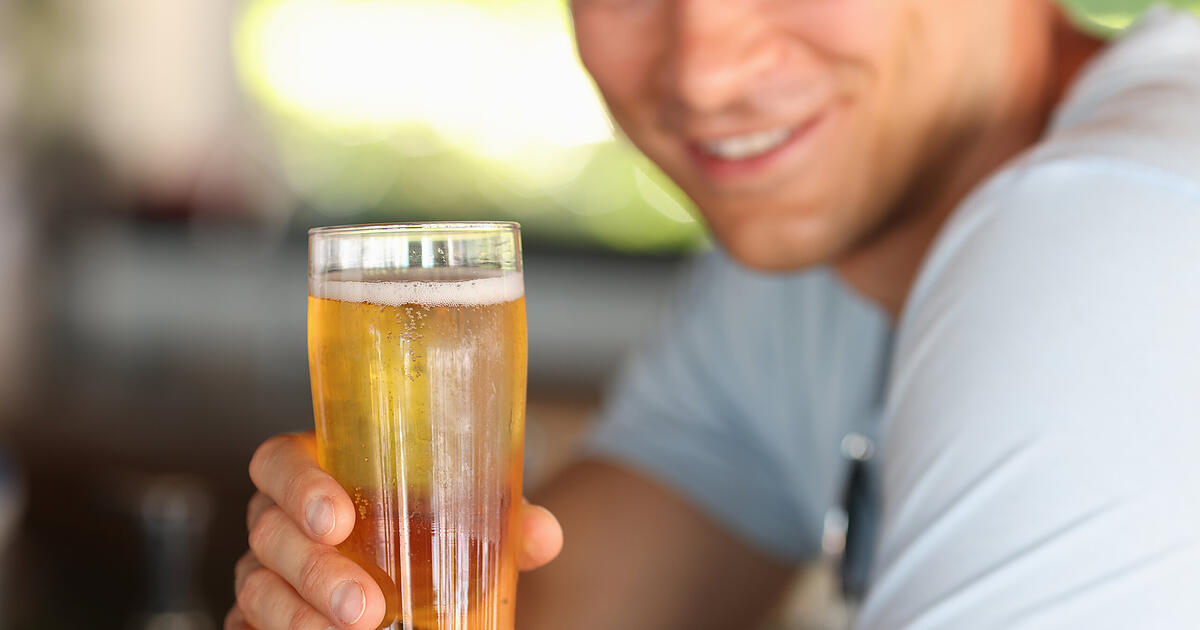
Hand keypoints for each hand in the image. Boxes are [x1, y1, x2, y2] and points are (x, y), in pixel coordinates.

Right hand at [227, 432, 562, 629]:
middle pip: (269, 534)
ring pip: (258, 589)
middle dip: (313, 571)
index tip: (337, 517)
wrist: (414, 573)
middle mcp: (280, 519)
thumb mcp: (463, 515)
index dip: (297, 485)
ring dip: (299, 617)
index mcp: (319, 472)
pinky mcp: (261, 617)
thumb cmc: (425, 527)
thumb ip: (502, 517)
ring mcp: (266, 572)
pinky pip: (246, 626)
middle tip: (363, 605)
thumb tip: (543, 535)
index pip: (279, 462)